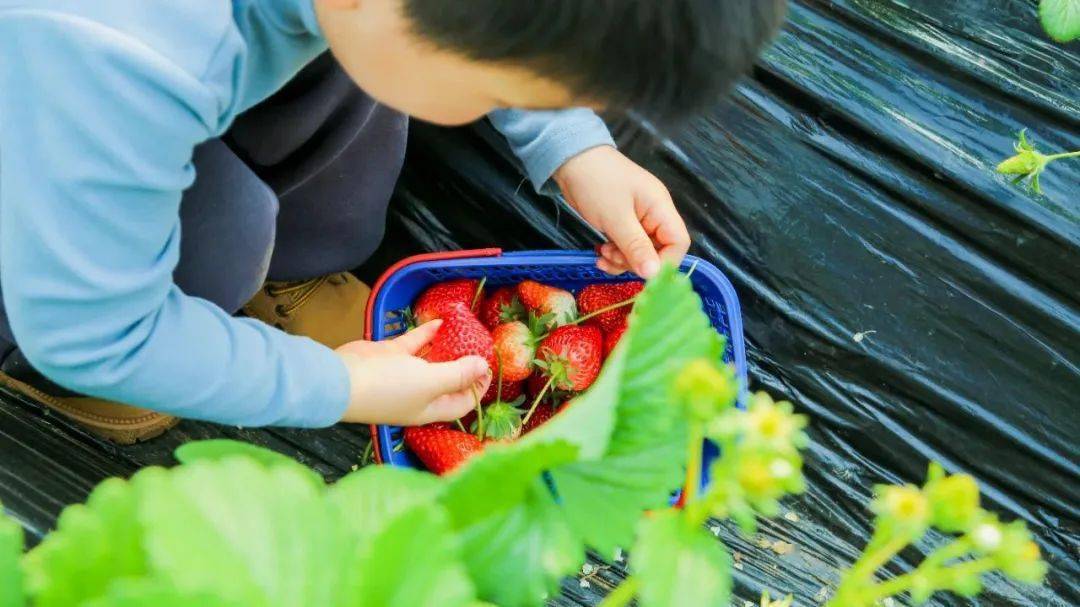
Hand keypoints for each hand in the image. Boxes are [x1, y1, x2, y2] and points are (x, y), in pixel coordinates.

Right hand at [335, 320, 490, 424]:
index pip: (463, 403)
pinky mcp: (391, 355)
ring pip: (433, 360)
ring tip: (466, 332)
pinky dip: (428, 333)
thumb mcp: (432, 382)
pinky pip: (415, 343)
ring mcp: (404, 374)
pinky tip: (442, 321)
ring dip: (448, 347)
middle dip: (466, 366)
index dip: (478, 388)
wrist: (342, 379)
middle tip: (481, 346)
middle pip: (450, 381)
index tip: (490, 368)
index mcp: (431, 408)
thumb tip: (483, 366)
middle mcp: (419, 394)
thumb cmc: (389, 387)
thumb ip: (459, 374)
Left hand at [553, 146, 689, 277]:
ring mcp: (638, 219)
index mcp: (660, 207)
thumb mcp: (616, 218)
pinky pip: (626, 247)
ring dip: (621, 260)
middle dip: (635, 262)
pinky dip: (614, 255)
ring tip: (602, 254)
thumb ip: (636, 247)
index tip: (643, 272)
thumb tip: (654, 274)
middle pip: (658, 251)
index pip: (679, 242)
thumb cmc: (596, 182)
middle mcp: (654, 214)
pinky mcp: (623, 223)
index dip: (665, 262)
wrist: (571, 160)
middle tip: (612, 258)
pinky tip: (600, 253)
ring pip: (640, 252)